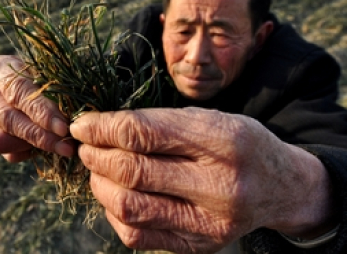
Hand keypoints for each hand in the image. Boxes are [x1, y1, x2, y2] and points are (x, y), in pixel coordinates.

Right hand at [0, 55, 74, 161]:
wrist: (29, 82)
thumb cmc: (44, 73)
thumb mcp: (48, 72)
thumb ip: (57, 88)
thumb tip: (74, 115)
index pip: (17, 91)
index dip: (41, 111)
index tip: (63, 127)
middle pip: (7, 118)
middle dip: (40, 134)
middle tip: (67, 145)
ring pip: (1, 140)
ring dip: (34, 146)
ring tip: (61, 145)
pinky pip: (7, 153)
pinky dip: (28, 153)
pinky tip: (46, 145)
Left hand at [70, 107, 335, 252]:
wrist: (279, 187)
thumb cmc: (240, 145)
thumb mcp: (209, 119)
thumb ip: (158, 123)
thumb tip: (100, 128)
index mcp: (224, 142)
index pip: (146, 133)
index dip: (104, 128)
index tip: (81, 125)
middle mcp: (220, 188)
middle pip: (134, 172)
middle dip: (96, 156)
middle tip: (86, 146)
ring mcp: (210, 225)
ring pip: (130, 208)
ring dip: (101, 184)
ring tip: (98, 169)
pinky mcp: (199, 247)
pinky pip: (137, 236)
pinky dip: (114, 212)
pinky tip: (115, 194)